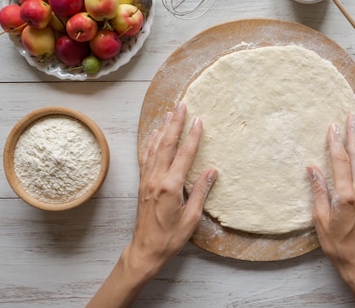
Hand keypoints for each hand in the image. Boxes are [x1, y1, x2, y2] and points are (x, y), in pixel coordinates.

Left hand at [88, 103, 216, 307]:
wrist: (145, 250)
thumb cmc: (170, 237)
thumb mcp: (191, 218)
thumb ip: (201, 192)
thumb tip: (212, 171)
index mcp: (170, 187)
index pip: (184, 155)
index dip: (192, 136)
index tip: (198, 120)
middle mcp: (156, 179)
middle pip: (166, 144)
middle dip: (175, 123)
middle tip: (181, 105)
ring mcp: (147, 180)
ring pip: (154, 147)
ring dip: (162, 128)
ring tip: (168, 113)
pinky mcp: (142, 183)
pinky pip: (145, 157)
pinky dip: (150, 142)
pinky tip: (154, 134)